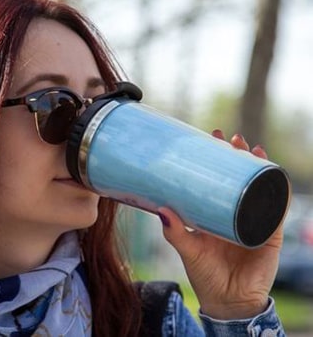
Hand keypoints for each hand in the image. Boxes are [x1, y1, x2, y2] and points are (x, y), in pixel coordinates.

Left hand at [157, 130, 282, 319]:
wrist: (228, 302)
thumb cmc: (205, 275)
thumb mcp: (188, 249)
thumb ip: (175, 232)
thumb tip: (161, 209)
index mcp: (214, 213)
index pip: (216, 179)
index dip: (215, 159)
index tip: (209, 138)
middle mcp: (234, 212)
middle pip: (239, 177)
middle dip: (236, 155)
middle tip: (229, 138)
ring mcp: (253, 220)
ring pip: (259, 186)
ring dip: (258, 166)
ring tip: (251, 148)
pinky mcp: (269, 233)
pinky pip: (277, 208)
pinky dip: (278, 190)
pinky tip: (275, 173)